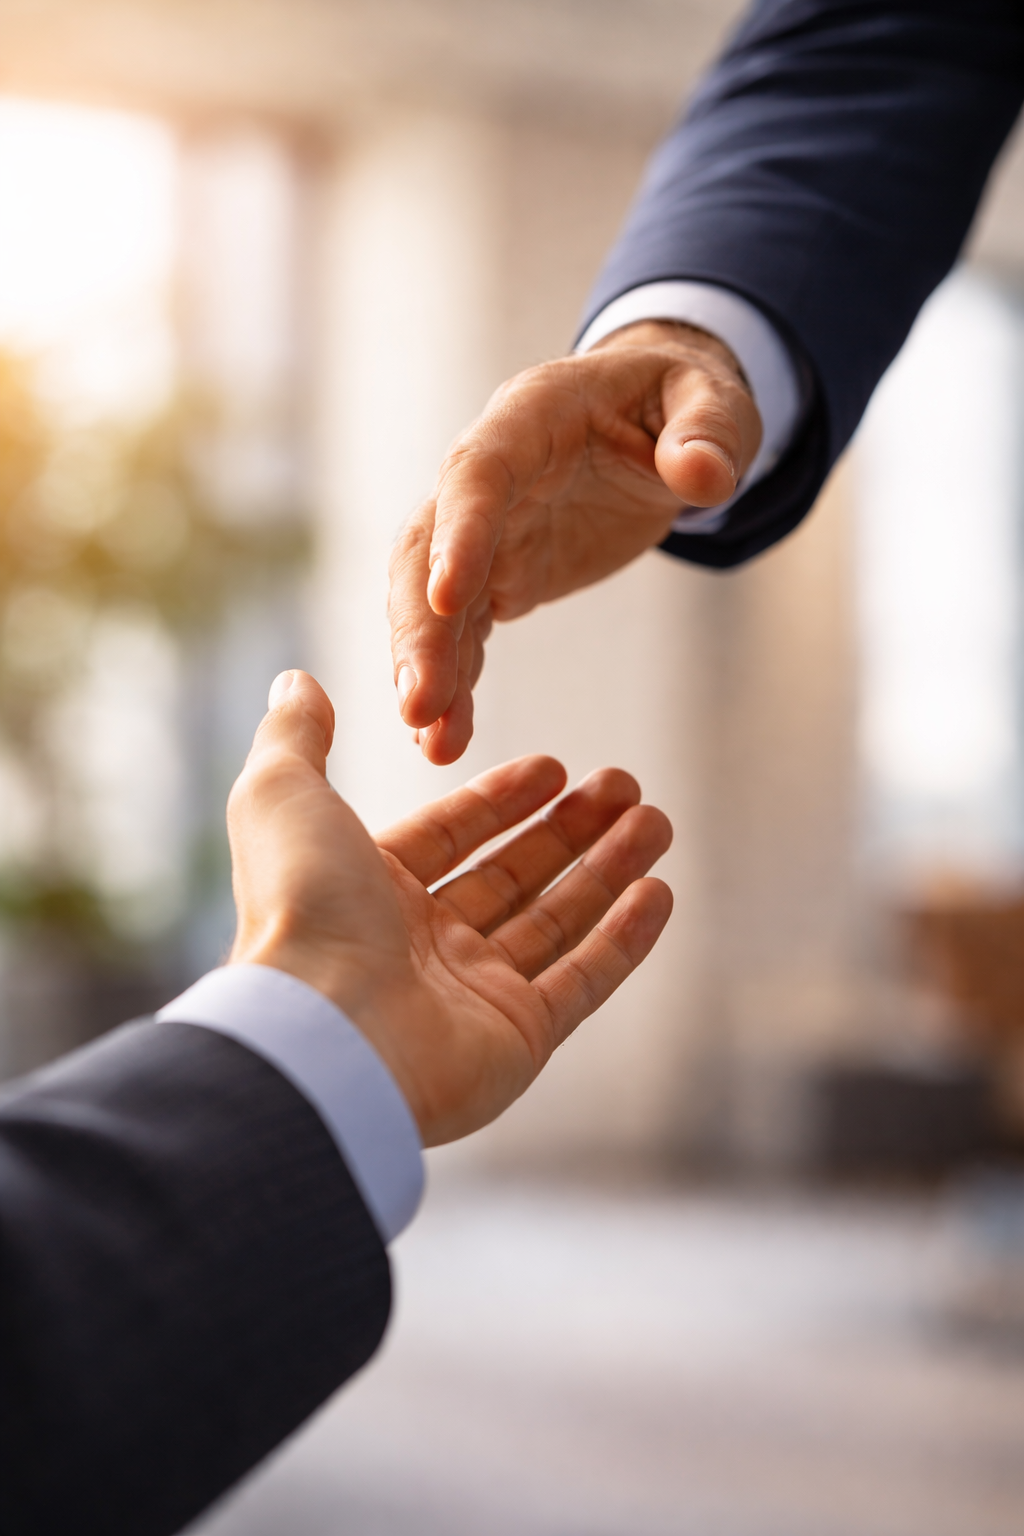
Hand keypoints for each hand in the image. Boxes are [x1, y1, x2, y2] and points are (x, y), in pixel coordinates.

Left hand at [227, 670, 672, 1145]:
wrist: (325, 1035)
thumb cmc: (301, 911)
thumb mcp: (282, 796)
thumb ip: (295, 736)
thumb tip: (294, 681)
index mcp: (367, 891)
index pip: (449, 836)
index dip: (501, 800)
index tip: (553, 767)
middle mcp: (420, 946)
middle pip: (512, 875)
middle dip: (570, 828)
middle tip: (624, 785)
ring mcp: (472, 995)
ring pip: (556, 922)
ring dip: (608, 870)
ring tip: (656, 823)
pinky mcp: (517, 1038)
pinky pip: (582, 981)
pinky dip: (624, 940)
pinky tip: (658, 893)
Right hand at [388, 320, 760, 763]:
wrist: (659, 424)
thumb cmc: (681, 401)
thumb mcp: (715, 401)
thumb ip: (709, 432)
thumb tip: (703, 475)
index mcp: (529, 416)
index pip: (478, 473)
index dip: (459, 532)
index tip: (449, 598)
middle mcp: (487, 473)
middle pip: (427, 548)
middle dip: (419, 627)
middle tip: (418, 703)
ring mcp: (485, 529)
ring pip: (431, 600)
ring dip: (425, 668)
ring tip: (431, 740)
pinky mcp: (497, 575)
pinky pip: (463, 632)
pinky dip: (454, 683)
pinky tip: (446, 738)